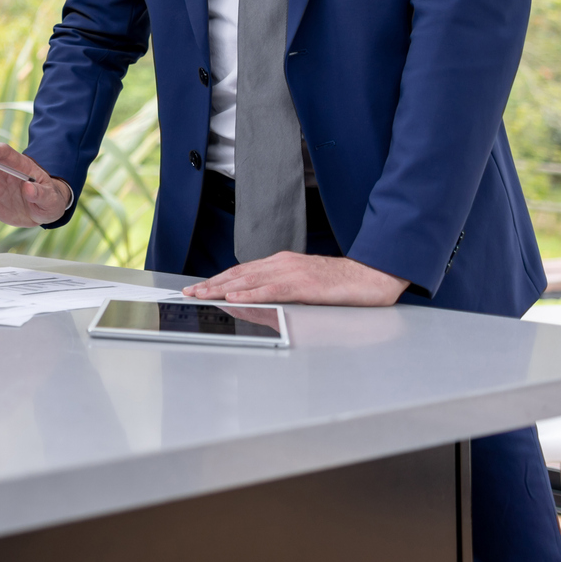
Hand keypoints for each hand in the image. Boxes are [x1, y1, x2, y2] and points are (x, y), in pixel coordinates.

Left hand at [185, 253, 406, 306]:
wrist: (371, 276)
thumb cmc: (340, 283)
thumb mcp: (304, 283)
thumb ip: (282, 287)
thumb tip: (258, 299)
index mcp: (282, 262)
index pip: (242, 271)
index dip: (218, 278)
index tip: (199, 286)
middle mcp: (282, 263)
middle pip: (240, 274)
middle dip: (212, 283)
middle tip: (189, 292)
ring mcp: (292, 272)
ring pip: (250, 280)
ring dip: (223, 287)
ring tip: (202, 294)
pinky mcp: (304, 285)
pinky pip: (272, 290)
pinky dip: (251, 293)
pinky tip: (235, 296)